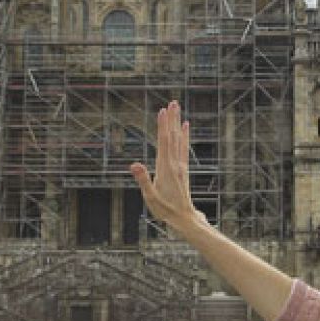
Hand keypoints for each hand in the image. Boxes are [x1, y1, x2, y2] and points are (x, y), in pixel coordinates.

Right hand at [129, 101, 208, 236]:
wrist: (184, 218)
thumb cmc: (165, 209)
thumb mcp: (150, 197)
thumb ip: (143, 180)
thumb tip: (134, 164)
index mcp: (165, 168)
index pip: (164, 142)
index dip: (163, 126)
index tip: (162, 110)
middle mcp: (175, 163)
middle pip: (172, 137)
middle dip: (171, 119)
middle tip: (172, 102)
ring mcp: (180, 165)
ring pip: (178, 140)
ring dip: (177, 123)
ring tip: (177, 108)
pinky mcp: (183, 168)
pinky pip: (184, 147)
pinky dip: (184, 135)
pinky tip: (185, 126)